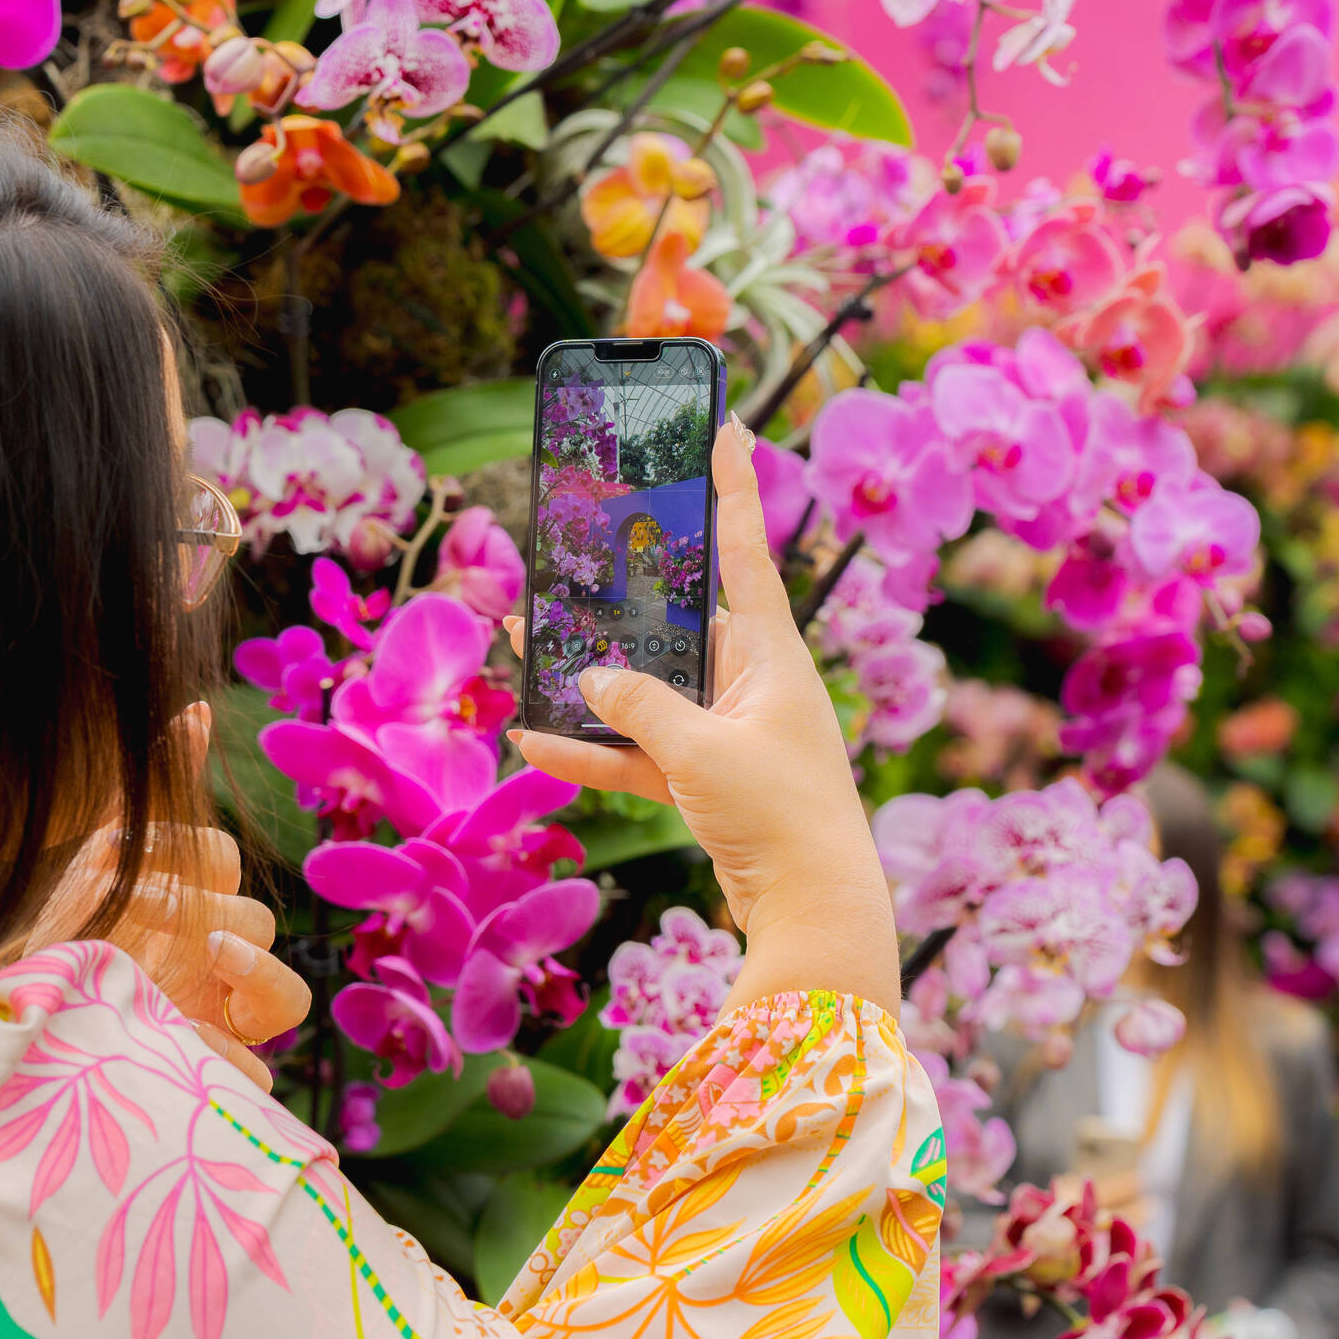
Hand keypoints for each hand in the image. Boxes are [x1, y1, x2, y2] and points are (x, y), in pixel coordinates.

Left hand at [32, 703, 311, 1087]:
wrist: (18, 1024)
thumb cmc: (65, 939)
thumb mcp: (99, 861)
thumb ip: (156, 786)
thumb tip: (197, 708)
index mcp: (194, 904)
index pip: (219, 861)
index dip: (184, 855)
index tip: (122, 858)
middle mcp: (216, 959)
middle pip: (256, 919)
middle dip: (204, 909)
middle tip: (139, 908)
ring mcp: (220, 1017)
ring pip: (285, 997)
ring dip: (254, 974)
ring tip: (209, 958)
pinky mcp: (207, 1072)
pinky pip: (253, 1075)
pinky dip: (241, 1074)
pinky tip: (209, 1055)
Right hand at [504, 417, 897, 1011]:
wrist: (814, 910)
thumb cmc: (778, 814)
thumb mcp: (700, 749)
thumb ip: (640, 705)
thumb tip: (596, 677)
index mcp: (771, 653)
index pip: (746, 551)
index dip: (731, 488)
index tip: (726, 427)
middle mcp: (752, 682)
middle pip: (678, 621)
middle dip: (622, 594)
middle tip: (575, 549)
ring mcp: (729, 732)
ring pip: (649, 688)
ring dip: (591, 675)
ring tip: (525, 642)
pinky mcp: (708, 781)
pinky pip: (640, 751)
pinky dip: (594, 748)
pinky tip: (533, 738)